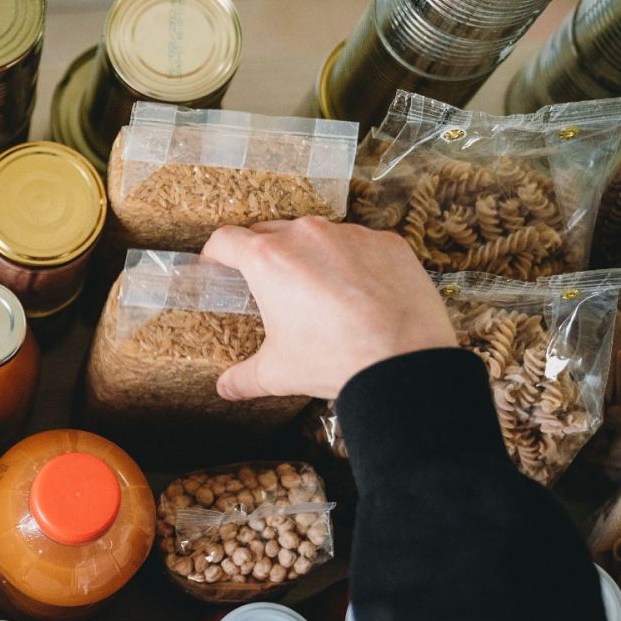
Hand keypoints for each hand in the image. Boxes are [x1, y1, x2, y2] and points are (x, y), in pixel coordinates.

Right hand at [201, 217, 456, 400]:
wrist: (405, 360)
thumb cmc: (335, 360)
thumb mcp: (278, 372)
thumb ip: (244, 377)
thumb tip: (225, 388)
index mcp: (268, 260)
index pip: (226, 240)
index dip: (215, 253)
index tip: (217, 265)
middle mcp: (306, 235)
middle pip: (270, 231)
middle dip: (264, 255)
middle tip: (269, 285)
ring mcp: (350, 234)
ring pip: (317, 236)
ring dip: (311, 256)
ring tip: (319, 290)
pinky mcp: (387, 242)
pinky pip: (360, 244)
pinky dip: (354, 261)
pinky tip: (360, 292)